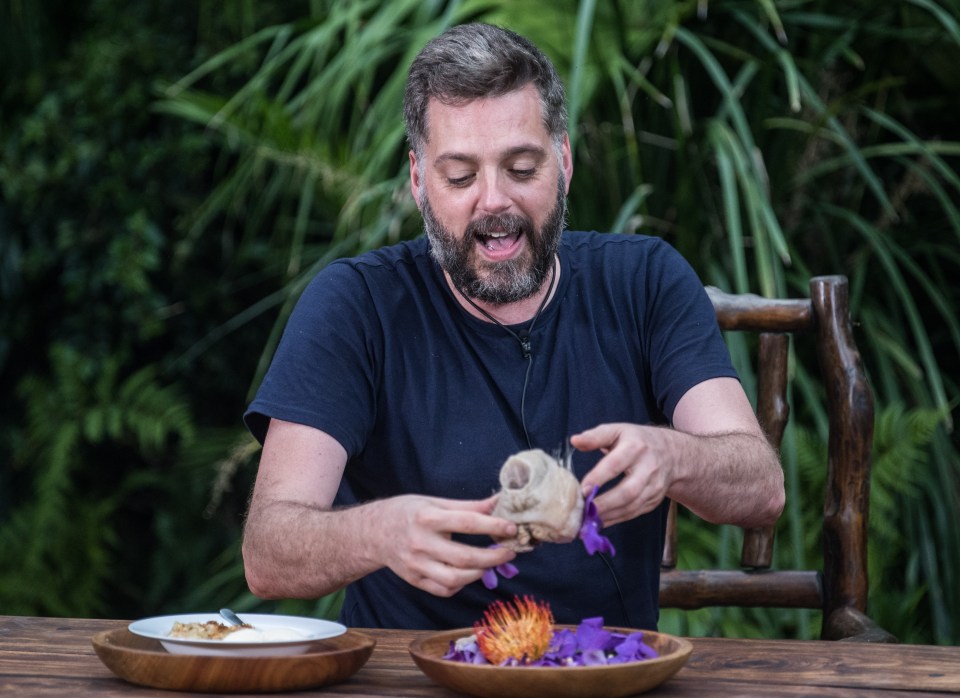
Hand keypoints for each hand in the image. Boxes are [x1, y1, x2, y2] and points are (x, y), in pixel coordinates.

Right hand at [377, 494, 517, 596]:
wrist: (373, 532)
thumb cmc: (407, 512)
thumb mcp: (434, 501)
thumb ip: (467, 506)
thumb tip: (498, 503)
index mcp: (426, 517)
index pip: (466, 523)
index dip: (492, 527)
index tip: (511, 529)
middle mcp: (420, 543)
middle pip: (463, 557)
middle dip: (492, 557)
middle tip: (508, 552)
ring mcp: (416, 565)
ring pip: (454, 579)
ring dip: (478, 573)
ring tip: (489, 564)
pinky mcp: (414, 580)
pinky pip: (443, 590)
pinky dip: (460, 585)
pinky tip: (467, 574)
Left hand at [572, 423, 678, 526]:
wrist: (672, 453)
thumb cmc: (637, 440)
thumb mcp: (618, 430)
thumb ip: (596, 436)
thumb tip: (574, 441)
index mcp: (635, 447)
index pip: (615, 464)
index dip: (598, 477)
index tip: (582, 489)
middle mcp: (648, 468)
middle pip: (628, 491)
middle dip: (605, 504)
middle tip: (584, 511)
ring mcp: (654, 486)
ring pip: (632, 506)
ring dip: (609, 515)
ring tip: (588, 521)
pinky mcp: (654, 500)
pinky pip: (634, 513)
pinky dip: (616, 519)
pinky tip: (600, 522)